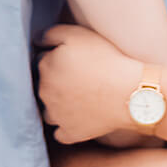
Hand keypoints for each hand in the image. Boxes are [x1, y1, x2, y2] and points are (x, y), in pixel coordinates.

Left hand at [37, 23, 143, 144]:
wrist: (129, 93)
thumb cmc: (106, 60)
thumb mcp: (78, 34)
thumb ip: (51, 34)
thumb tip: (37, 41)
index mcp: (45, 66)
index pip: (43, 60)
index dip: (59, 58)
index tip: (75, 60)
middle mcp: (45, 92)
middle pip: (44, 84)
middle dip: (56, 81)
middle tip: (80, 78)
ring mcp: (56, 115)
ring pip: (48, 109)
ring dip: (57, 104)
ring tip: (78, 99)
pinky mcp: (69, 133)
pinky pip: (60, 133)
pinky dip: (66, 127)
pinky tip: (78, 118)